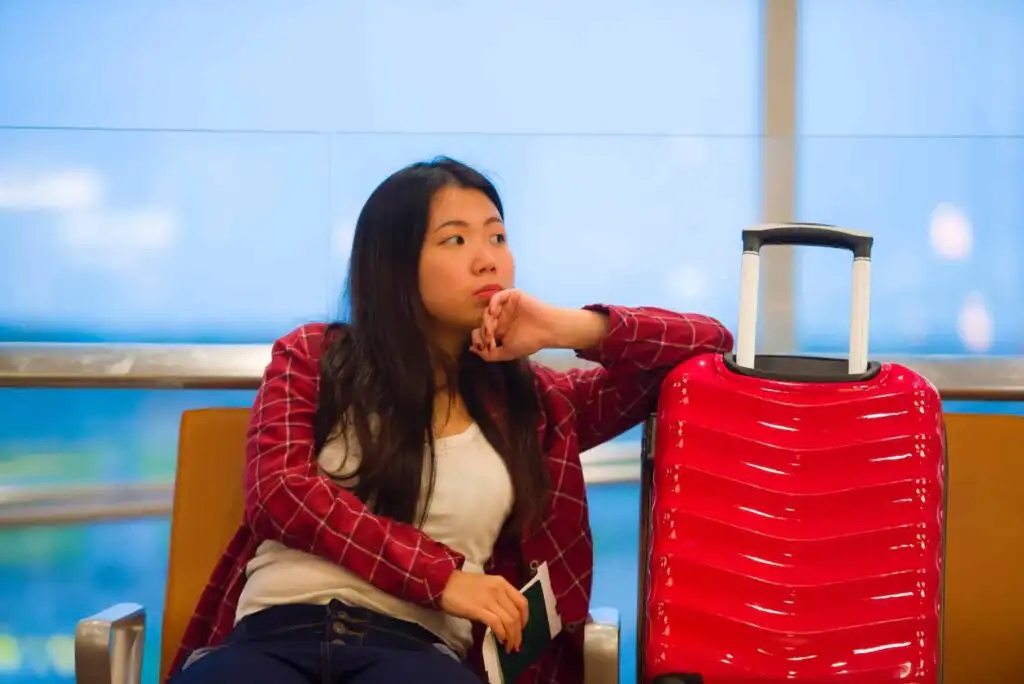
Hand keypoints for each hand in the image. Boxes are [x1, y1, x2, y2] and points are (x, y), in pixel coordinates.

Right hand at [440, 570, 528, 652]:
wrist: (443, 583)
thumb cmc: (463, 585)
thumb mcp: (486, 584)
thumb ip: (499, 596)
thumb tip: (507, 616)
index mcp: (502, 583)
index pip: (522, 602)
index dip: (525, 619)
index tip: (521, 629)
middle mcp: (498, 590)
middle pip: (516, 615)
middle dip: (518, 633)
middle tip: (515, 644)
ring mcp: (488, 599)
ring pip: (509, 621)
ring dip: (512, 637)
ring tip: (509, 646)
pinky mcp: (478, 609)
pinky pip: (496, 623)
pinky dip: (501, 634)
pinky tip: (500, 639)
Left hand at [471, 290, 609, 361]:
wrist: (547, 329)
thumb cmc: (530, 341)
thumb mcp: (507, 353)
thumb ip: (489, 355)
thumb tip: (471, 350)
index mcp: (500, 331)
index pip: (481, 332)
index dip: (479, 338)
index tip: (486, 345)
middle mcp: (502, 318)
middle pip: (483, 321)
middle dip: (483, 330)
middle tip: (490, 337)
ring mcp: (506, 306)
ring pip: (488, 310)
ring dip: (487, 320)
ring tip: (492, 328)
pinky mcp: (512, 296)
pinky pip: (497, 297)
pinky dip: (492, 304)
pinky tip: (495, 313)